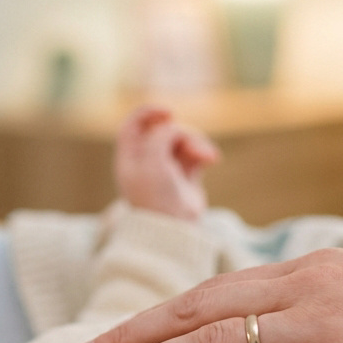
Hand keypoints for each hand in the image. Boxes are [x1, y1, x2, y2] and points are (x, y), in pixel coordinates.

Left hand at [114, 105, 219, 220]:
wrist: (175, 229)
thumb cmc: (156, 197)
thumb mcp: (152, 161)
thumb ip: (161, 136)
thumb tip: (175, 127)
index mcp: (130, 158)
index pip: (134, 125)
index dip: (149, 113)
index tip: (168, 113)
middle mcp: (146, 161)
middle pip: (164, 131)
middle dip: (182, 133)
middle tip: (192, 147)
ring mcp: (167, 168)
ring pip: (183, 141)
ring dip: (197, 143)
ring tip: (208, 156)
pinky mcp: (186, 175)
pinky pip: (196, 153)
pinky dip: (204, 153)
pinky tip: (212, 159)